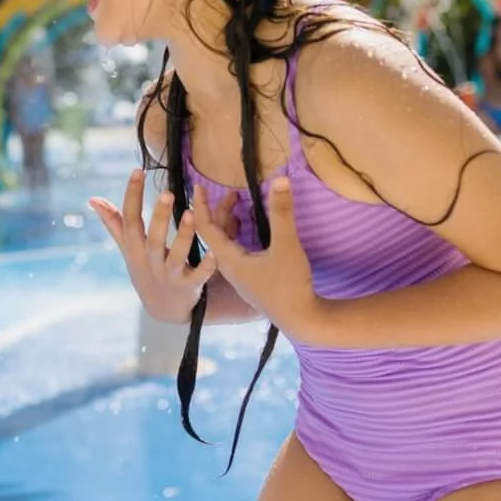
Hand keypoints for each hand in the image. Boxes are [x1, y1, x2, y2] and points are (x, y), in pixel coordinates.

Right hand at [88, 169, 218, 322]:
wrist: (163, 309)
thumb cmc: (145, 270)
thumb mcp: (128, 248)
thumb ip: (114, 223)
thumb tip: (93, 199)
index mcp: (135, 248)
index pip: (130, 219)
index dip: (132, 195)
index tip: (138, 170)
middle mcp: (150, 261)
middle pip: (153, 238)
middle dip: (159, 216)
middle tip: (167, 192)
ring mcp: (169, 275)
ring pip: (176, 256)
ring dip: (184, 236)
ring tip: (191, 213)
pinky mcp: (188, 287)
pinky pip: (198, 277)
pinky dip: (207, 266)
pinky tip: (215, 251)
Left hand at [194, 178, 322, 337]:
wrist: (301, 320)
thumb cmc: (290, 285)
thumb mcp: (286, 245)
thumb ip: (282, 212)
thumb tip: (280, 179)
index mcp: (228, 260)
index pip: (206, 228)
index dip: (201, 205)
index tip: (198, 185)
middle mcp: (229, 268)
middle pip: (216, 235)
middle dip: (220, 211)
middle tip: (231, 192)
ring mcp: (240, 277)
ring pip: (227, 245)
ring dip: (230, 224)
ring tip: (239, 206)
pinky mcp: (252, 281)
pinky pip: (237, 254)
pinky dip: (239, 237)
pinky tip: (251, 231)